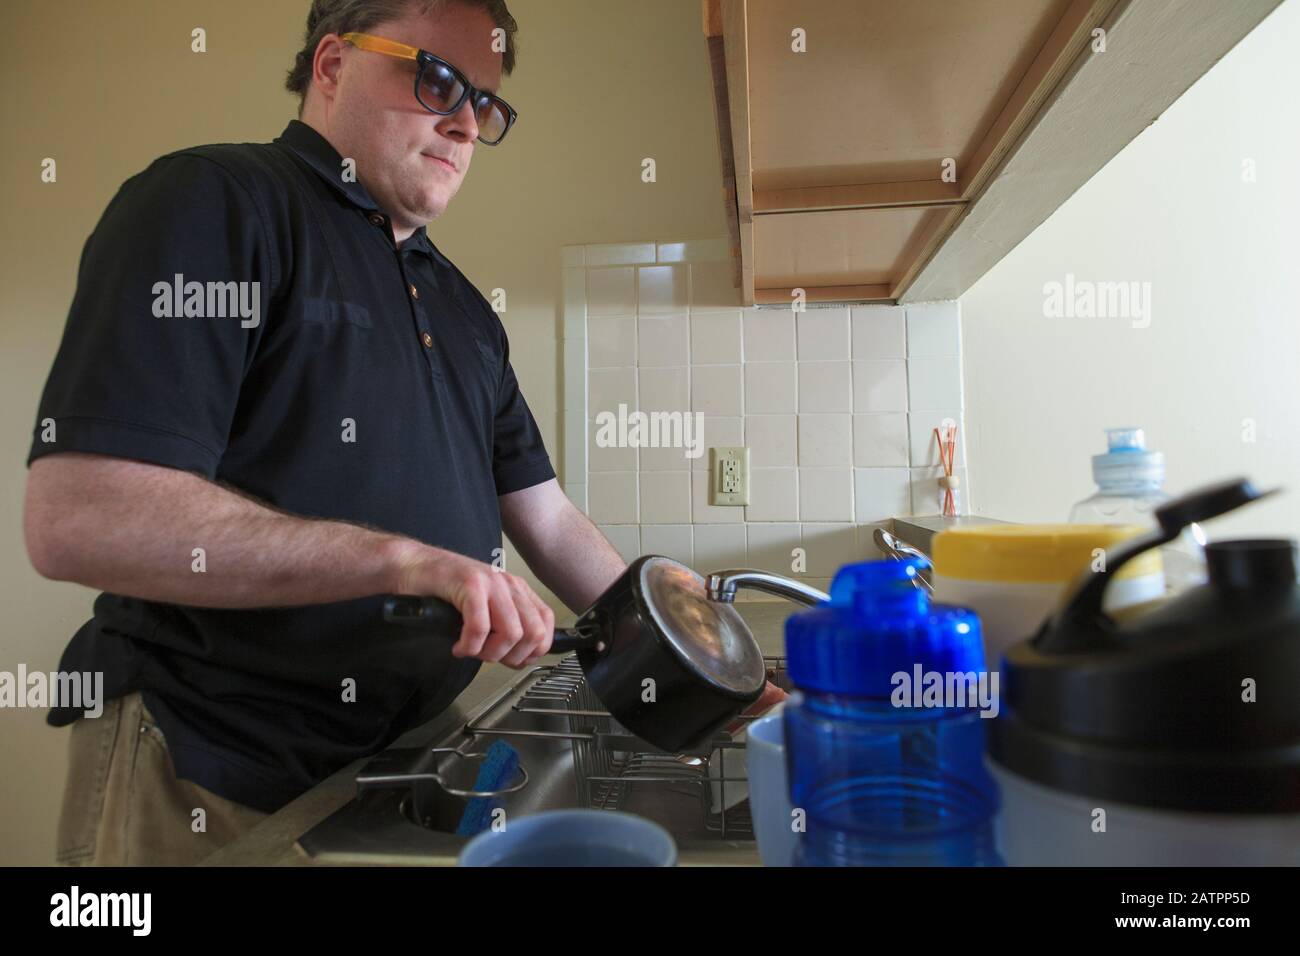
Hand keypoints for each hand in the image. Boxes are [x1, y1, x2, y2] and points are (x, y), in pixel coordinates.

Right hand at [393, 543, 555, 668]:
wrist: (412, 565)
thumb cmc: (444, 589)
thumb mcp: (484, 608)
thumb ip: (505, 628)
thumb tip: (520, 658)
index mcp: (517, 590)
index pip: (546, 625)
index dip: (533, 651)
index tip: (511, 659)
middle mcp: (509, 585)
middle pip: (533, 633)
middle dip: (512, 657)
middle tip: (489, 657)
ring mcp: (491, 583)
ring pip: (511, 633)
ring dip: (489, 653)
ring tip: (471, 650)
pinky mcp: (469, 585)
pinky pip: (480, 627)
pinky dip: (469, 646)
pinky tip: (458, 646)